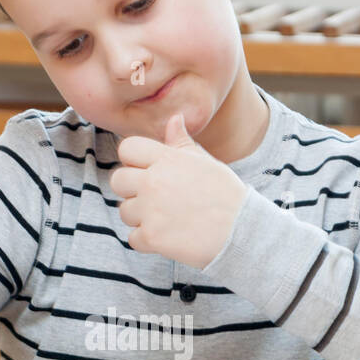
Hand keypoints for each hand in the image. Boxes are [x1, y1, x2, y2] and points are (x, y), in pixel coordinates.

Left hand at [110, 112, 248, 268]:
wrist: (242, 231)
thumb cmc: (225, 195)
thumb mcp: (205, 162)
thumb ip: (181, 143)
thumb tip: (173, 118)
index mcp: (167, 158)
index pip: (127, 148)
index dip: (133, 160)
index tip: (147, 171)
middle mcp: (154, 181)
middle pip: (117, 180)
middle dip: (131, 190)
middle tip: (155, 198)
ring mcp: (150, 210)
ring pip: (124, 211)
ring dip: (140, 217)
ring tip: (167, 218)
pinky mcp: (152, 237)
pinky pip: (133, 238)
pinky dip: (148, 241)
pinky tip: (169, 236)